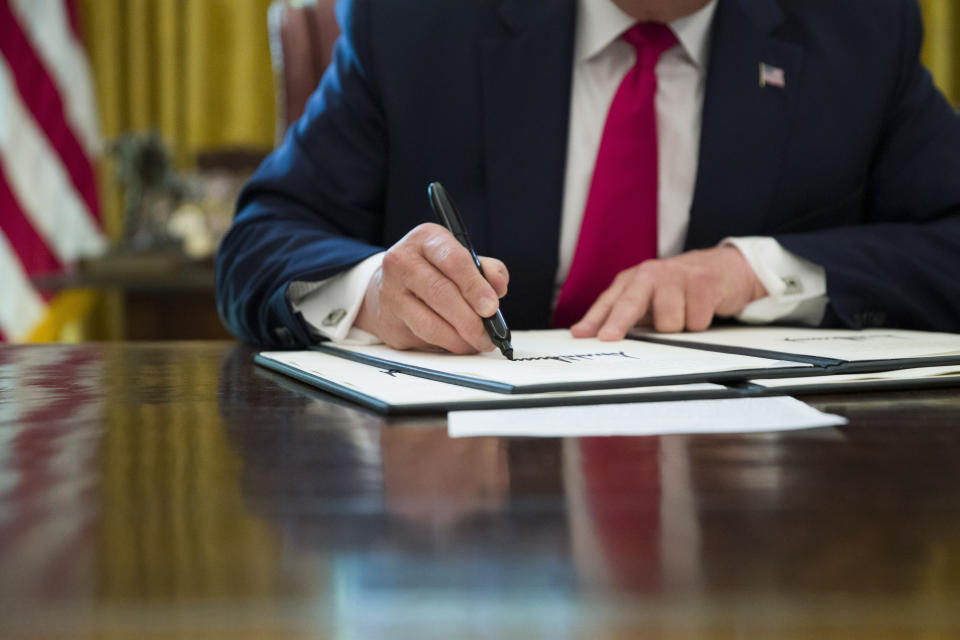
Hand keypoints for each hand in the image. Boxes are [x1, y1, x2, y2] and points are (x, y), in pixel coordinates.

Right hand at [355, 223, 508, 352]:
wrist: (391, 284)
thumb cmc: (433, 270)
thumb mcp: (460, 259)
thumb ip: (486, 269)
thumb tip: (499, 287)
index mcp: (426, 239)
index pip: (453, 260)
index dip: (475, 286)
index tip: (492, 307)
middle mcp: (402, 261)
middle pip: (441, 293)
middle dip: (470, 319)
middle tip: (488, 334)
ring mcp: (391, 292)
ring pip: (430, 323)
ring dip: (460, 338)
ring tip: (477, 342)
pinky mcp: (388, 320)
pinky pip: (422, 338)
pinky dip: (446, 345)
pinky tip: (459, 343)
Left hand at [570, 245, 767, 339]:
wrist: (723, 267)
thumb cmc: (680, 287)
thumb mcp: (650, 297)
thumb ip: (627, 314)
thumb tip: (600, 336)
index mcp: (633, 279)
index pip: (608, 302)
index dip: (593, 320)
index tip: (581, 334)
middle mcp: (651, 273)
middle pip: (630, 303)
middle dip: (618, 323)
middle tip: (608, 338)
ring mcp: (677, 276)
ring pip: (668, 323)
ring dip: (677, 327)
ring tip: (684, 312)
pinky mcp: (703, 282)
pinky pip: (695, 322)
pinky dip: (699, 323)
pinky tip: (701, 308)